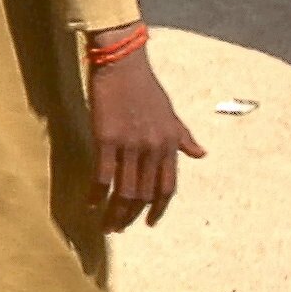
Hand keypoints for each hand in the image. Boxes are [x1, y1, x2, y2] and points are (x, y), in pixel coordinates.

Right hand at [87, 50, 205, 231]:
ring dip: (114, 213)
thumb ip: (183, 137)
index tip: (149, 223)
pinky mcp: (107, 139)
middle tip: (119, 227)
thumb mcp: (170, 113)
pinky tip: (89, 204)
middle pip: (143, 195)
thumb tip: (201, 154)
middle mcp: (153, 148)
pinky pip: (103, 176)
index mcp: (169, 143)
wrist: (123, 64)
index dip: (158, 209)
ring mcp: (130, 145)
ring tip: (106, 225)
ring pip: (124, 191)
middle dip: (131, 216)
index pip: (167, 187)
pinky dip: (96, 194)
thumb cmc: (146, 86)